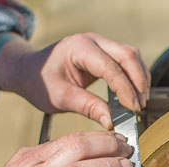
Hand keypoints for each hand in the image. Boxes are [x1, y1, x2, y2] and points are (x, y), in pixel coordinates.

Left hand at [0, 32, 150, 128]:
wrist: (29, 71)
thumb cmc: (40, 82)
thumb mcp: (61, 98)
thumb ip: (88, 108)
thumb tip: (112, 123)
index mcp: (79, 48)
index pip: (111, 67)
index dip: (125, 89)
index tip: (133, 109)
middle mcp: (93, 41)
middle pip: (128, 55)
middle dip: (138, 82)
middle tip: (140, 107)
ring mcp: (100, 44)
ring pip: (131, 56)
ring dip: (139, 79)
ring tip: (139, 103)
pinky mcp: (103, 53)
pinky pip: (126, 60)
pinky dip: (134, 77)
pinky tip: (134, 94)